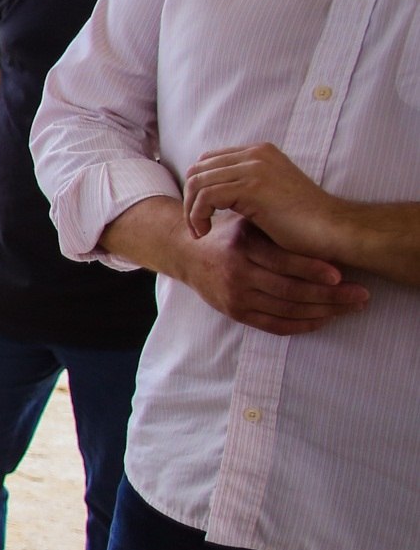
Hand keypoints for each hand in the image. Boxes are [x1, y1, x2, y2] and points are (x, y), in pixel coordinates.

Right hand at [180, 216, 366, 335]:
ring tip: (351, 307)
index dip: (313, 270)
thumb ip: (276, 231)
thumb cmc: (229, 235)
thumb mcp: (248, 223)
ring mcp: (235, 296)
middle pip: (290, 290)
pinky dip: (303, 325)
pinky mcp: (235, 313)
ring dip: (324, 312)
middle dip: (331, 296)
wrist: (188, 255)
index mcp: (242, 246)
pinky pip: (274, 326)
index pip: (283, 261)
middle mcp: (236, 273)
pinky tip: (324, 319)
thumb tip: (326, 237)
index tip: (341, 275)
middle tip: (361, 295)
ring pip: (287, 310)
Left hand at [186, 143, 351, 258]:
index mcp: (260, 152)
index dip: (197, 187)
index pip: (209, 160)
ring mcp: (255, 168)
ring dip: (191, 210)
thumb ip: (242, 187)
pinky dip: (198, 216)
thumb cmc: (303, 222)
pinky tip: (206, 232)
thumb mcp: (268, 196)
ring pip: (197, 182)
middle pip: (198, 169)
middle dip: (190, 199)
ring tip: (201, 232)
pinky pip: (206, 197)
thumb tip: (209, 194)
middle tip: (197, 226)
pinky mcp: (252, 187)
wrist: (334, 230)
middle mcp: (256, 154)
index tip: (202, 214)